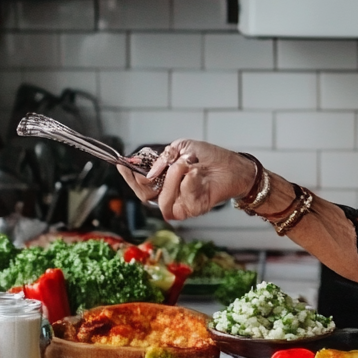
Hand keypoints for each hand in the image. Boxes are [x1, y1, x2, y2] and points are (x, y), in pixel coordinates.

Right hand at [116, 139, 255, 221]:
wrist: (232, 164)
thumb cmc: (209, 156)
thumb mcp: (182, 148)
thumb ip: (163, 158)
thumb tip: (149, 173)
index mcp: (162, 181)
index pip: (140, 185)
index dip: (129, 176)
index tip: (124, 164)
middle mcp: (169, 194)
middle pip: (145, 197)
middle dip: (147, 180)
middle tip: (160, 164)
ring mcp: (181, 203)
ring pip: (163, 200)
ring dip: (173, 179)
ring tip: (186, 164)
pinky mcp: (194, 209)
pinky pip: (183, 201)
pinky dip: (189, 183)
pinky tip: (197, 172)